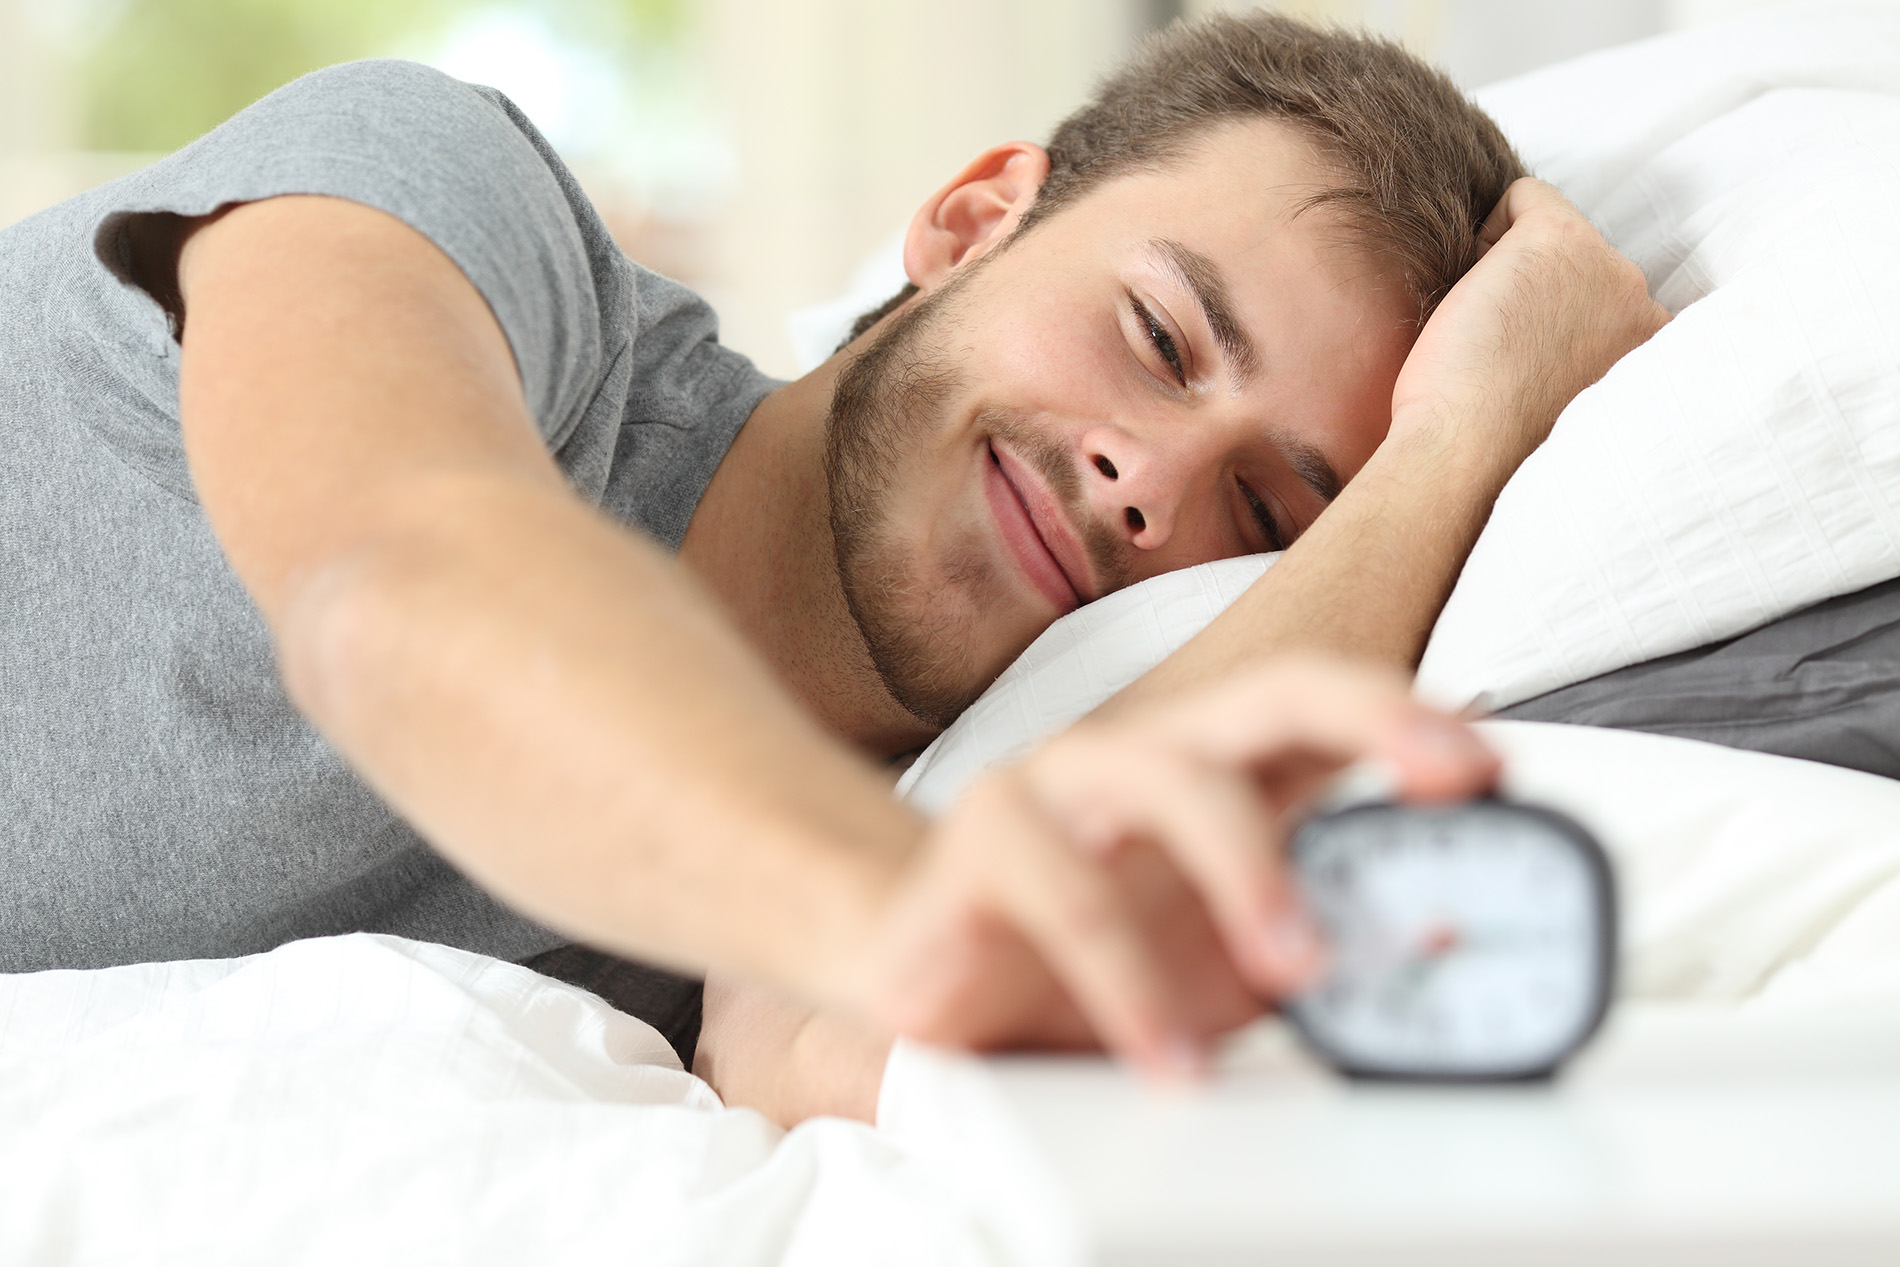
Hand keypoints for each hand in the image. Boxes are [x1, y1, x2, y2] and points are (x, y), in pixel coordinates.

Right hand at [847, 656, 1499, 1078]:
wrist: (926, 977)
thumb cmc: (1083, 961)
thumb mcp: (1226, 969)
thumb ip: (1323, 944)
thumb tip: (1436, 938)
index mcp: (1215, 773)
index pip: (1320, 705)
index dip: (1406, 716)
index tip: (1489, 763)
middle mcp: (1144, 756)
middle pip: (1266, 693)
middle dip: (1370, 721)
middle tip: (1445, 781)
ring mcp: (1059, 785)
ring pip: (1168, 782)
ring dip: (1250, 873)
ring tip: (1296, 972)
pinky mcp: (980, 844)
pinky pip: (1065, 895)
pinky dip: (1129, 985)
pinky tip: (1166, 1053)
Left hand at [1389, 178, 1669, 474]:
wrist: (1465, 455)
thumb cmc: (1491, 447)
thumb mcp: (1564, 406)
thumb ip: (1583, 358)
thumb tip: (1552, 322)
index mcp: (1652, 351)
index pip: (1602, 298)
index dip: (1547, 318)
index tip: (1522, 365)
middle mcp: (1645, 305)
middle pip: (1576, 264)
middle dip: (1532, 291)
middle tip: (1501, 354)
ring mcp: (1611, 269)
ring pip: (1549, 233)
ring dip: (1509, 271)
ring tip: (1489, 334)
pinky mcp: (1562, 240)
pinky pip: (1522, 196)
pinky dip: (1485, 233)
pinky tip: (1475, 297)